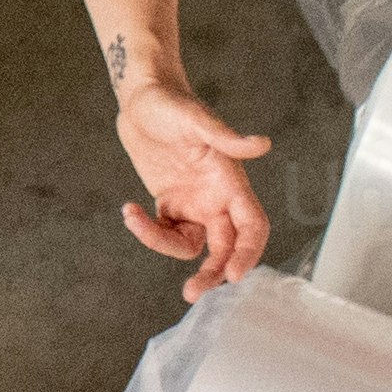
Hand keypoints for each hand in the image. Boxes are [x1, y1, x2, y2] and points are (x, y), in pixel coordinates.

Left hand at [115, 75, 272, 289]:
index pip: (252, 226)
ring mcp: (193, 203)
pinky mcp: (169, 203)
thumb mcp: (195, 118)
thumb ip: (226, 136)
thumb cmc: (171, 103)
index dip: (248, 253)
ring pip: (193, 246)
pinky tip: (129, 209)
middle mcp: (216, 197)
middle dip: (211, 272)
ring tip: (134, 218)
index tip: (233, 275)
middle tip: (191, 293)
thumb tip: (262, 144)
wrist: (140, 97)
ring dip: (165, 247)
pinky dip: (147, 230)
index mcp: (230, 181)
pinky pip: (165, 232)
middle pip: (225, 247)